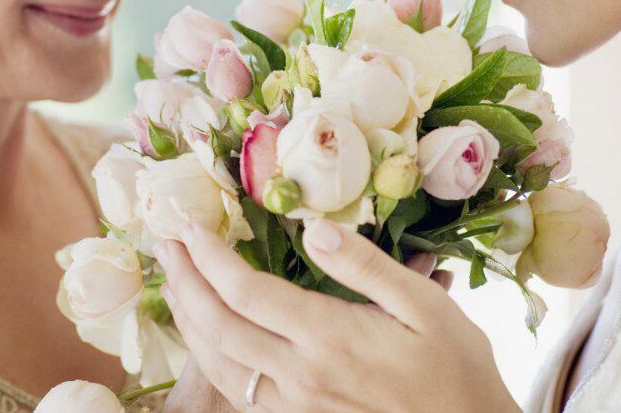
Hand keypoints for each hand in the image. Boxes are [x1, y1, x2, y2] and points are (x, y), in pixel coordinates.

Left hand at [155, 219, 520, 412]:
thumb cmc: (456, 367)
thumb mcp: (426, 305)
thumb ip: (365, 266)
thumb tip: (315, 226)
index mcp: (327, 338)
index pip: (245, 292)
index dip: (209, 256)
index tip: (189, 225)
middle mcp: (299, 375)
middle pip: (217, 327)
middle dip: (184, 282)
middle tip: (165, 244)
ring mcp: (295, 403)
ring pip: (218, 364)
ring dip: (188, 320)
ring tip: (176, 282)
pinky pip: (238, 388)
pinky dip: (211, 355)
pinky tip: (210, 333)